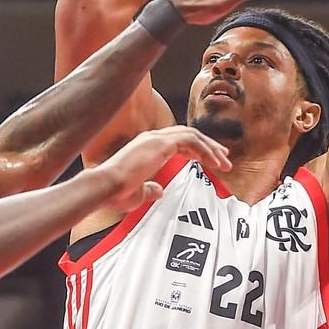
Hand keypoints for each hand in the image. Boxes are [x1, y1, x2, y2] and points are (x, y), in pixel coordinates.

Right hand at [96, 124, 230, 210]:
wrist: (105, 187)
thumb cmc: (115, 193)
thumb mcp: (137, 193)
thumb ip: (149, 189)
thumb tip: (158, 191)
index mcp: (146, 147)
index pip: (176, 141)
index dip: (196, 149)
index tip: (210, 159)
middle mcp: (151, 139)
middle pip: (187, 135)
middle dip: (208, 145)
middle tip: (223, 156)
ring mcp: (156, 139)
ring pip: (192, 135)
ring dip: (210, 148)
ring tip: (224, 161)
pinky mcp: (161, 144)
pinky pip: (190, 141)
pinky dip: (205, 150)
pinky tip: (215, 162)